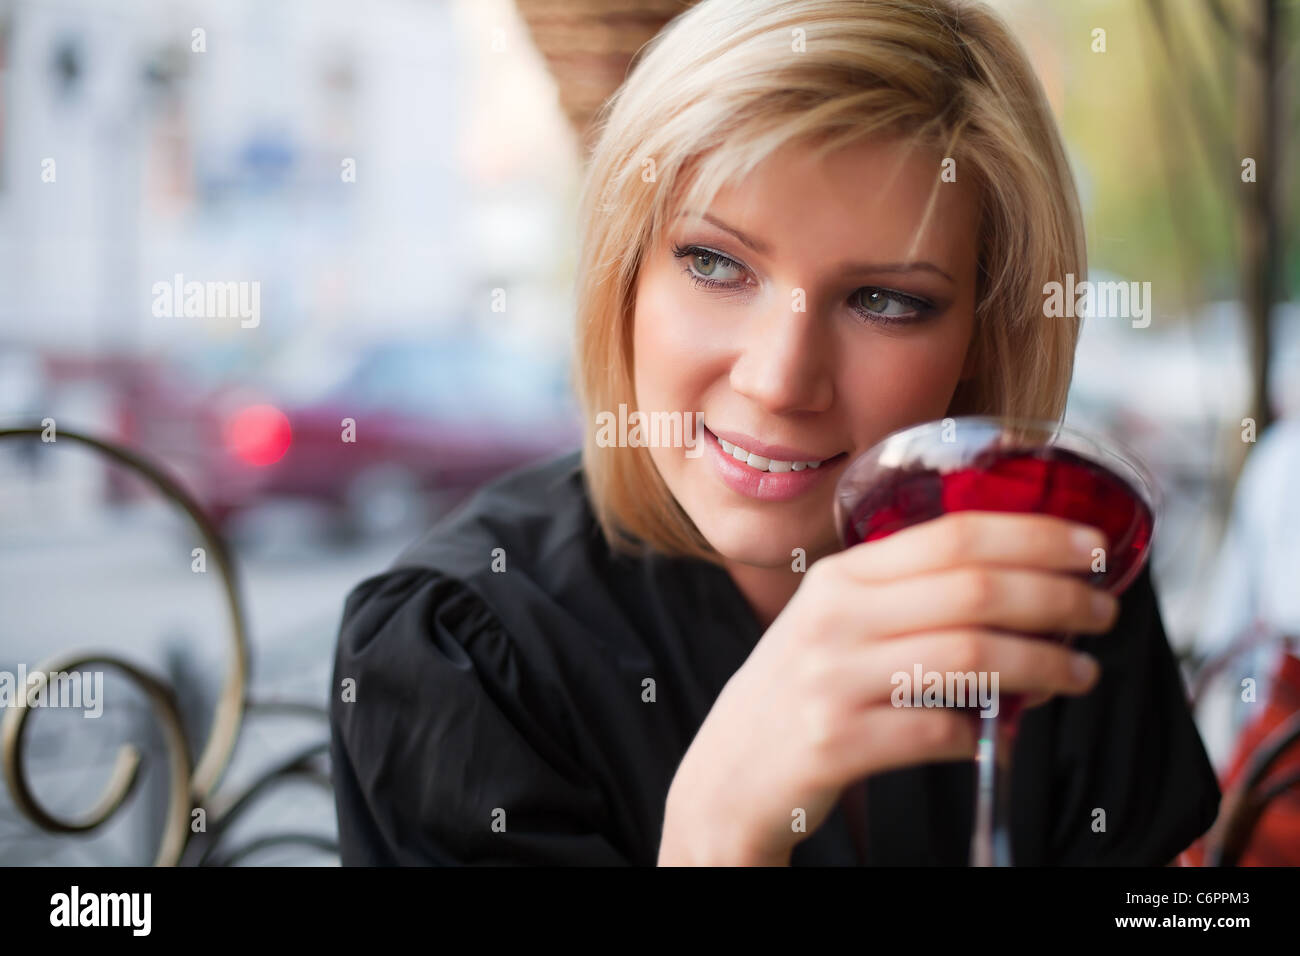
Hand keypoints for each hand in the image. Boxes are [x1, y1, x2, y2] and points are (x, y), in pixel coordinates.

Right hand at [658, 511, 1117, 864]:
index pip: (953, 535)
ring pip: (967, 657)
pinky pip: (935, 732)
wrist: (728, 773)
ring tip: (1080, 673)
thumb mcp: (835, 622)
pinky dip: (979, 733)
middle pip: (972, 590)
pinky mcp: (834, 742)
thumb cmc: (800, 690)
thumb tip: (1020, 581)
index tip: (1093, 546)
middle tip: (1103, 612)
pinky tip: (995, 734)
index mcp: (840, 575)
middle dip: (1056, 597)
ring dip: (1042, 664)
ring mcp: (831, 679)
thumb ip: (904, 594)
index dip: (1034, 535)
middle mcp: (834, 617)